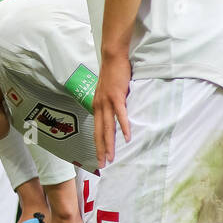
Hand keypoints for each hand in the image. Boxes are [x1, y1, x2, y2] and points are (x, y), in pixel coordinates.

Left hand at [93, 52, 131, 167]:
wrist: (112, 57)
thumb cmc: (112, 73)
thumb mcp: (107, 92)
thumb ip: (109, 103)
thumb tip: (114, 113)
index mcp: (96, 106)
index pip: (96, 129)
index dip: (97, 144)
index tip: (98, 157)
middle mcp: (99, 106)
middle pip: (99, 132)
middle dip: (101, 150)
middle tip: (102, 164)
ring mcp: (106, 102)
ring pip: (108, 127)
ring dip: (110, 143)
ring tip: (111, 157)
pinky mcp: (116, 96)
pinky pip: (120, 115)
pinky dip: (124, 126)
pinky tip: (127, 137)